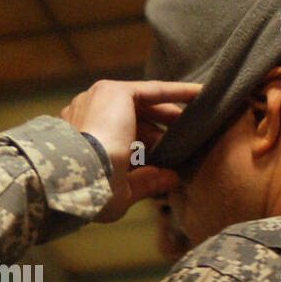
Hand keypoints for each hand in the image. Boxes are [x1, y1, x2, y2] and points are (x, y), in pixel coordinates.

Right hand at [60, 79, 201, 221]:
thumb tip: (172, 179)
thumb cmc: (92, 191)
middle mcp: (87, 114)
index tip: (163, 153)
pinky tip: (200, 94)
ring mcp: (98, 100)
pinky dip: (178, 92)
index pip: (117, 138)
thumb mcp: (122, 190)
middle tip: (183, 139)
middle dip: (159, 129)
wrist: (80, 174)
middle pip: (132, 119)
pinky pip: (154, 90)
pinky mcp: (116, 92)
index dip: (144, 146)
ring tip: (198, 118)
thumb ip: (146, 182)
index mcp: (81, 139)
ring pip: (143, 104)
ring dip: (170, 111)